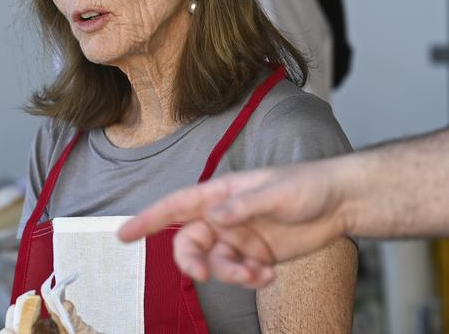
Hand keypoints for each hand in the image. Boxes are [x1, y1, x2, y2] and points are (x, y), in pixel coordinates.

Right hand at [119, 160, 348, 287]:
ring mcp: (240, 238)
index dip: (148, 218)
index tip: (124, 234)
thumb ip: (243, 206)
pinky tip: (269, 274)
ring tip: (257, 273)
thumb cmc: (306, 185)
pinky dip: (250, 279)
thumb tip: (213, 217)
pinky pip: (240, 274)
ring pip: (216, 263)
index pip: (177, 205)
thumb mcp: (276, 191)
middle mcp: (225, 217)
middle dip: (191, 261)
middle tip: (201, 274)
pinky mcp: (257, 256)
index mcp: (222, 193)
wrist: (341, 202)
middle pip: (190, 242)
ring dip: (230, 274)